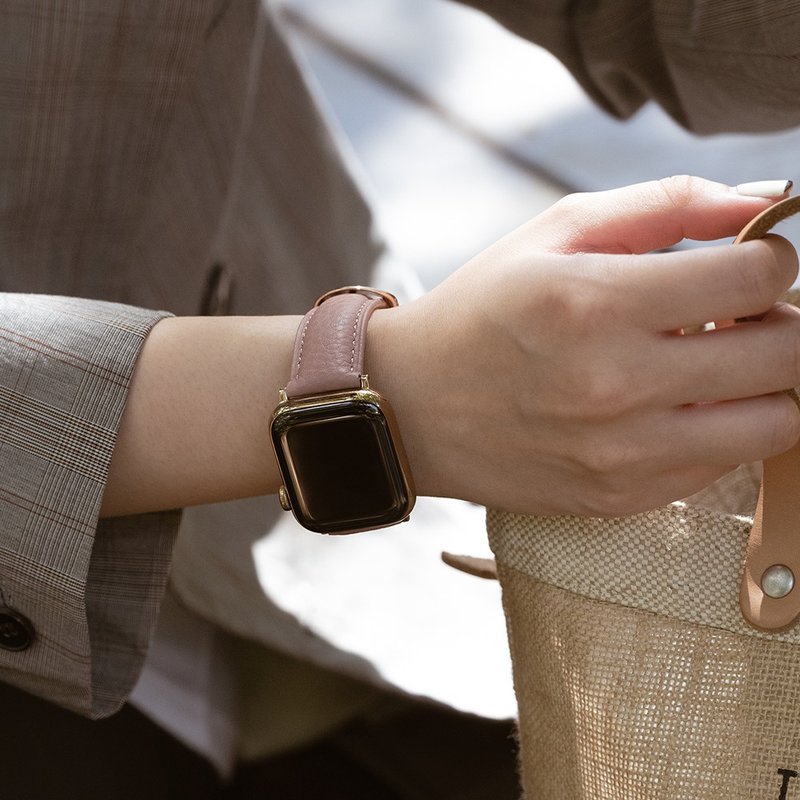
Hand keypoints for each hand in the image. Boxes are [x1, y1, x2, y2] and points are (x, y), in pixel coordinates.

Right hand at [369, 176, 799, 516]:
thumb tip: (765, 199)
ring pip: (776, 422)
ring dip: (769, 381)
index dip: (772, 257)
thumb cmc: (481, 310)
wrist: (412, 406)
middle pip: (786, 352)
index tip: (748, 259)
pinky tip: (677, 402)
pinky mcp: (621, 496)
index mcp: (595, 302)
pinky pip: (724, 465)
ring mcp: (621, 453)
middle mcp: (615, 384)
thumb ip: (665, 204)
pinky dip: (722, 426)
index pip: (757, 276)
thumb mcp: (554, 232)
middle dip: (783, 319)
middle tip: (743, 311)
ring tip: (721, 360)